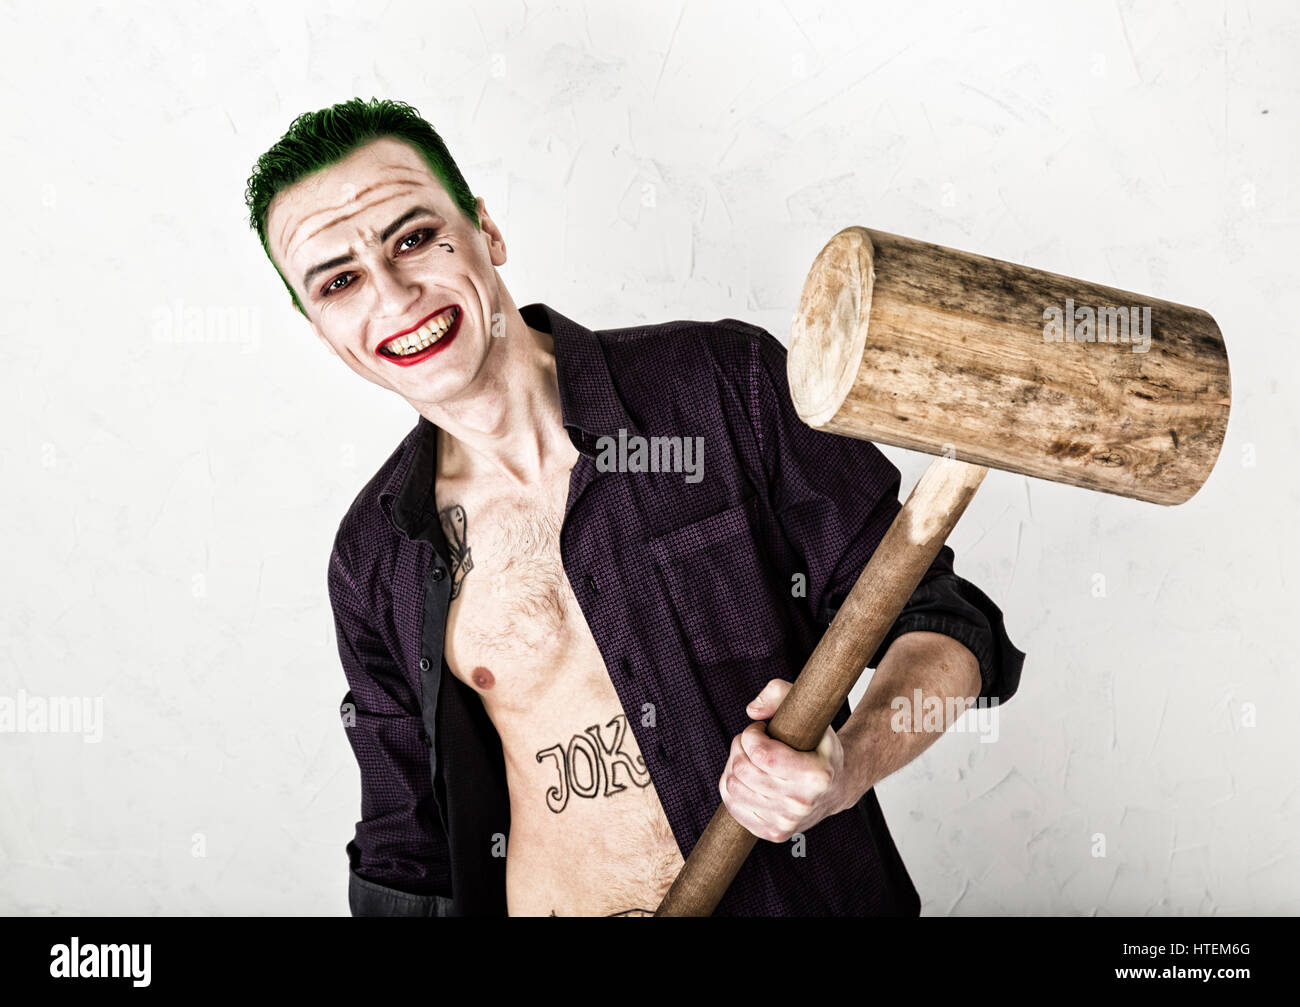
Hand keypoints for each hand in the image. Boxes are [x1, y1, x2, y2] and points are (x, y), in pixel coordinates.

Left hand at [718, 678, 855, 842]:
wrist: (837, 787)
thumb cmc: (820, 748)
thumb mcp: (812, 712)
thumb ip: (781, 692)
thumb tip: (751, 710)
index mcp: (816, 776)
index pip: (761, 754)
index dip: (750, 735)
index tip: (760, 730)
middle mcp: (802, 803)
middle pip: (742, 770)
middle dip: (740, 747)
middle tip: (753, 743)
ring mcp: (787, 822)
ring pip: (733, 787)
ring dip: (734, 765)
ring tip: (750, 759)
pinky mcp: (773, 833)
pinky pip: (732, 807)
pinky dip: (732, 786)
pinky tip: (747, 776)